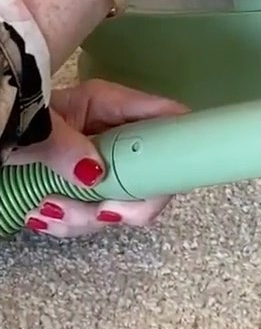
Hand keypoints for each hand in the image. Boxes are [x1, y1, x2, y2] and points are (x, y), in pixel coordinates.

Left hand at [7, 80, 187, 238]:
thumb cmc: (14, 113)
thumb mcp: (38, 127)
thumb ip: (67, 148)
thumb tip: (97, 176)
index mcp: (111, 104)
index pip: (169, 118)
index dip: (175, 151)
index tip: (150, 189)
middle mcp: (115, 133)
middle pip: (152, 175)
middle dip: (124, 204)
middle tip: (96, 214)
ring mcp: (102, 160)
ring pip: (122, 202)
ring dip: (84, 218)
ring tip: (42, 211)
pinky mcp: (86, 184)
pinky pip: (94, 213)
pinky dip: (69, 223)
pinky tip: (39, 217)